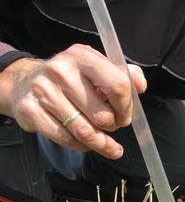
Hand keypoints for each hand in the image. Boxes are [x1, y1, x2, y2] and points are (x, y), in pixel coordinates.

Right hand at [0, 44, 146, 158]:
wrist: (25, 83)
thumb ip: (123, 74)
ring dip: (100, 143)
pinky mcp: (31, 111)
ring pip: (84, 131)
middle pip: (102, 115)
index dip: (126, 107)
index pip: (118, 85)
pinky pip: (66, 139)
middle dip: (112, 126)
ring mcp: (43, 91)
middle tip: (112, 126)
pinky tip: (86, 143)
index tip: (125, 116)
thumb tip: (140, 86)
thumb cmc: (70, 78)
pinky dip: (81, 146)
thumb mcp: (95, 67)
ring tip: (107, 145)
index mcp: (81, 56)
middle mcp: (60, 70)